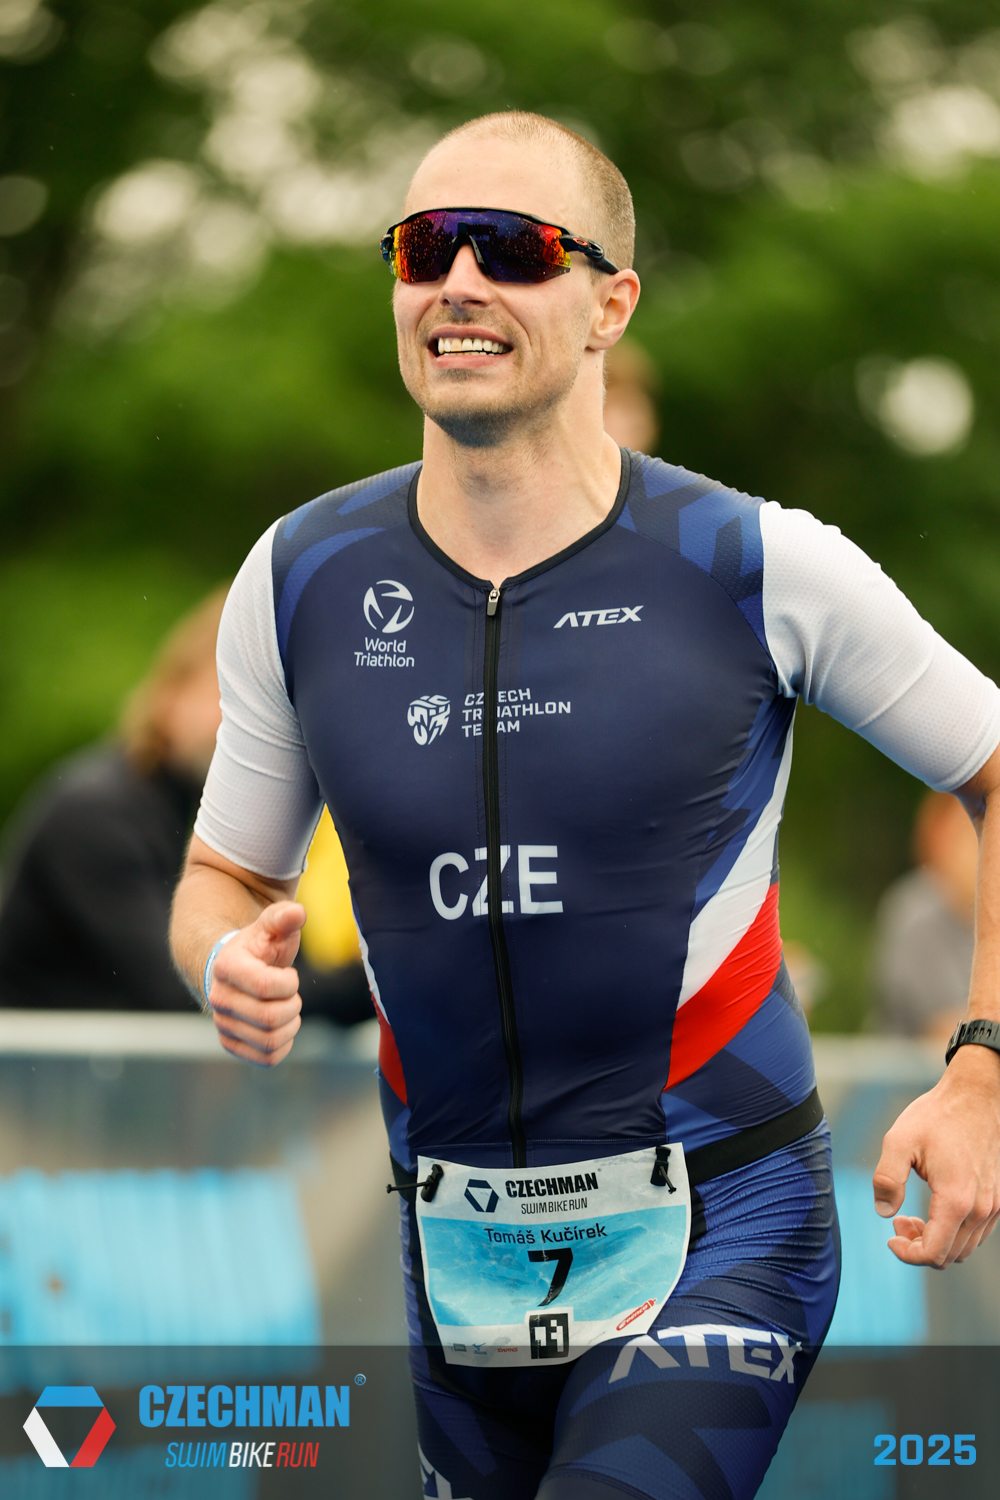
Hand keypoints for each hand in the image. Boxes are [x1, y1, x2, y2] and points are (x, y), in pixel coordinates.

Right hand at [207, 901, 305, 1065]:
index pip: (265, 986)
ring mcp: (222, 1023)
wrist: (234, 969)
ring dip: (290, 1026)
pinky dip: (283, 1046)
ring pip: (269, 1041)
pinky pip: (265, 1058)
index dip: (289, 983)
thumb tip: (298, 912)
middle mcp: (218, 999)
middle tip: (292, 995)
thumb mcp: (271, 926)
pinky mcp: (230, 1043)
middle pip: (269, 1018)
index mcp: (227, 968)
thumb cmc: (259, 946)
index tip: (289, 975)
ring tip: (288, 1010)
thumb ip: (284, 917)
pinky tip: (283, 1028)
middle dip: (293, 1006)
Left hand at [872, 1045, 999, 1265]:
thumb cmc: (937, 1116)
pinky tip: (935, 1208)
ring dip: (937, 1241)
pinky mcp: (997, 1198)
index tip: (890, 1236)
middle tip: (899, 1221)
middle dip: (918, 1247)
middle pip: (949, 1256)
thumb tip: (884, 1212)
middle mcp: (980, 1209)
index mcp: (955, 1199)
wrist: (976, 1096)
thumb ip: (887, 1179)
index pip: (933, 1253)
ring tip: (912, 1216)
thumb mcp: (899, 1141)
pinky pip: (977, 1233)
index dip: (907, 1254)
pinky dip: (954, 1232)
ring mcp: (993, 1205)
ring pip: (964, 1248)